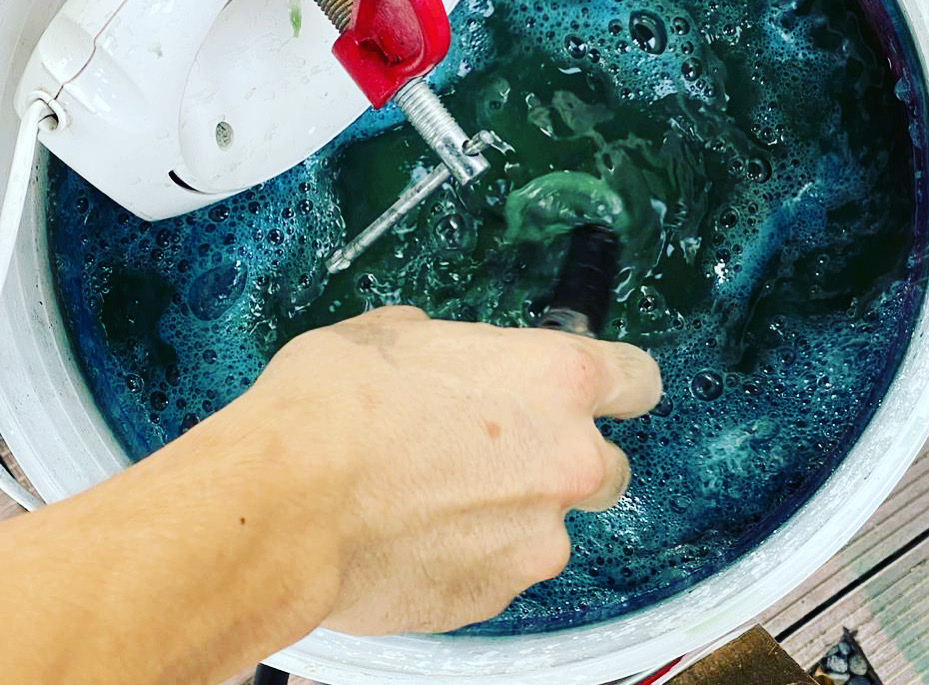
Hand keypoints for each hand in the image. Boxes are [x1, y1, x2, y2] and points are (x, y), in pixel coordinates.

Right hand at [245, 306, 661, 634]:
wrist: (288, 503)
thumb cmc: (337, 397)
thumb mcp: (394, 333)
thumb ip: (447, 345)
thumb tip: (441, 353)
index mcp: (557, 377)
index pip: (640, 380)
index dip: (617, 388)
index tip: (593, 396)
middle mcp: (569, 459)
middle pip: (607, 465)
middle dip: (564, 461)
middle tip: (496, 455)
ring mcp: (538, 536)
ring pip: (550, 525)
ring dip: (513, 514)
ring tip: (435, 503)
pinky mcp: (498, 594)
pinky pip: (502, 568)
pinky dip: (474, 554)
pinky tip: (415, 539)